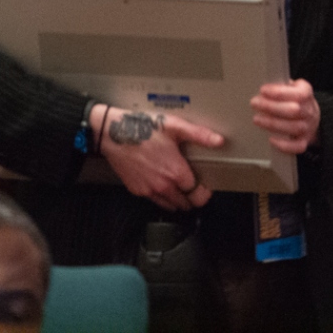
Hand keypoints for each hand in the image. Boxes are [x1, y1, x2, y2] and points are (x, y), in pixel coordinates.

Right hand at [93, 105, 223, 211]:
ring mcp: (148, 190)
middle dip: (192, 199)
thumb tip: (219, 140)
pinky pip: (154, 200)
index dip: (204, 191)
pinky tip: (163, 184)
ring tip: (181, 189)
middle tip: (195, 189)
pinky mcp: (136, 190)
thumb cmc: (143, 128)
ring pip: (169, 205)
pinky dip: (161, 197)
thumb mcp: (175, 127)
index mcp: (176, 172)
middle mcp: (163, 186)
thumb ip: (199, 135)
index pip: (197, 193)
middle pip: (185, 204)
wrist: (113, 134)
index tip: (206, 187)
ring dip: (178, 200)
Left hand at [250, 79, 320, 154]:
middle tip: (255, 103)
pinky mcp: (304, 141)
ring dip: (273, 124)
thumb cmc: (294, 100)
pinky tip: (271, 140)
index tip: (263, 90)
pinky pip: (297, 146)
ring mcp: (307, 127)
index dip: (279, 92)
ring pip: (294, 127)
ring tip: (257, 119)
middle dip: (271, 107)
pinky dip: (284, 145)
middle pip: (294, 110)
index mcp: (306, 94)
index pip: (297, 93)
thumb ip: (280, 86)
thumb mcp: (290, 88)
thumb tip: (263, 89)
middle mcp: (309, 111)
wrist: (310, 116)